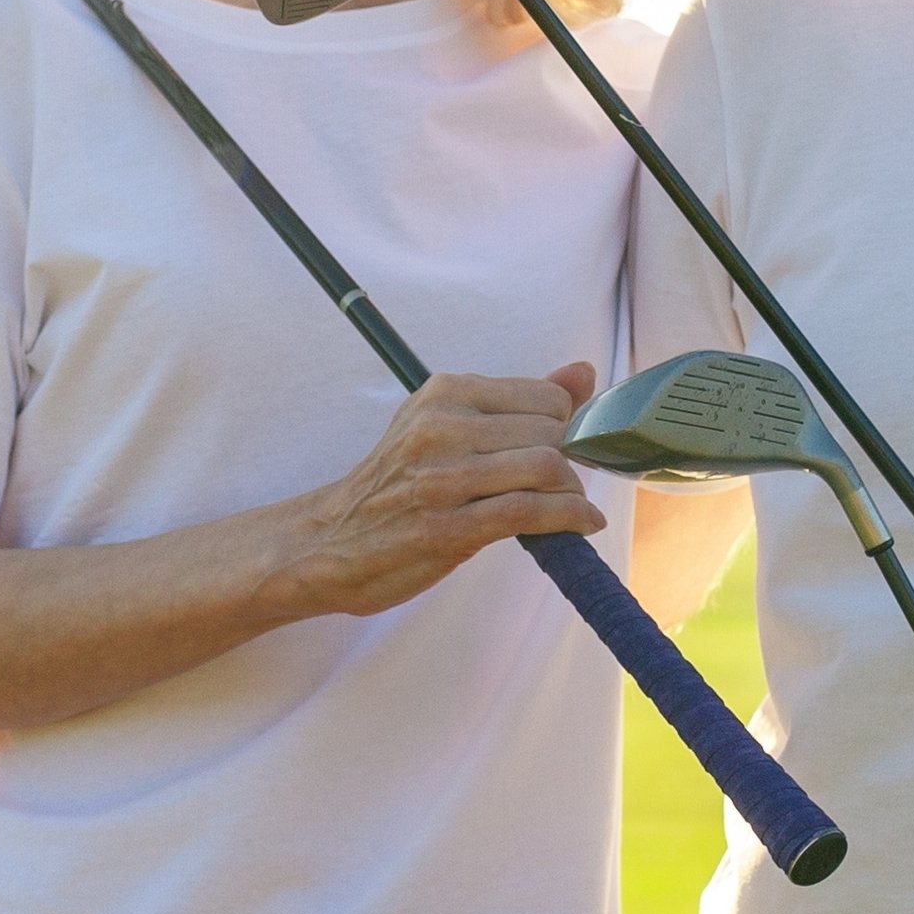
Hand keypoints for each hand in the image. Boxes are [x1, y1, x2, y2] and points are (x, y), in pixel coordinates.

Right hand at [265, 364, 601, 620]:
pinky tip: (579, 526)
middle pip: (551, 433)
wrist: (329, 541)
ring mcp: (443, 478)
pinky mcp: (448, 527)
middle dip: (573, 463)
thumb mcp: (445, 425)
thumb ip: (517, 400)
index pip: (545, 398)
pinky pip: (531, 512)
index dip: (567, 427)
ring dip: (573, 494)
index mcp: (443, 393)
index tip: (562, 451)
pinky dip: (570, 520)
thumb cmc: (396, 483)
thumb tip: (584, 372)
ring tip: (570, 507)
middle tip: (566, 486)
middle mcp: (442, 427)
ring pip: (546, 468)